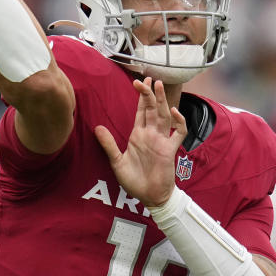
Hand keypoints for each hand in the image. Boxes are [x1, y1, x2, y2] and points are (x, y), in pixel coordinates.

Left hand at [94, 77, 187, 207]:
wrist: (149, 197)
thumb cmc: (134, 181)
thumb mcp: (117, 161)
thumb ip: (108, 144)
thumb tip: (96, 127)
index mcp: (138, 135)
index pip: (140, 111)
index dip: (141, 96)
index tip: (138, 82)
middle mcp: (151, 134)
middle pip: (153, 109)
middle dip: (151, 93)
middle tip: (148, 78)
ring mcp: (162, 141)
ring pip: (164, 116)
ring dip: (163, 101)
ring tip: (159, 86)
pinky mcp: (170, 150)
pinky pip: (179, 133)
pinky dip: (179, 122)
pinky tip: (174, 112)